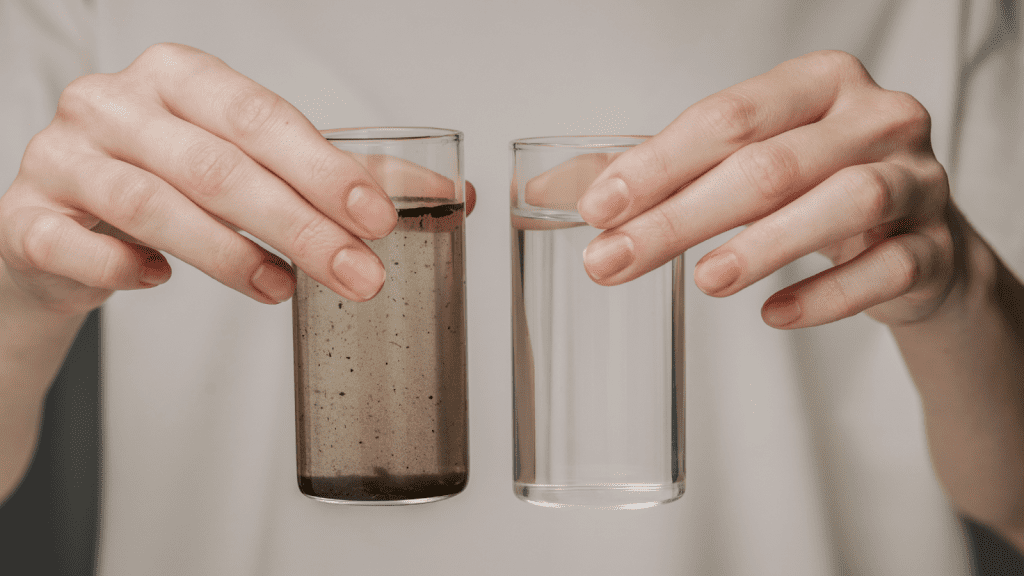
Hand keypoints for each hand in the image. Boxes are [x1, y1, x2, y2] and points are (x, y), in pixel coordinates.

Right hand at [0, 43, 474, 316]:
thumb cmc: (167, 187)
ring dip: (232, 257)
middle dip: (300, 227)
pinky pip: (76, 245)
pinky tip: (161, 281)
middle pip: (219, 166)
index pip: (263, 119)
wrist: (60, 231)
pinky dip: (126, 268)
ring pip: (156, 206)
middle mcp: (116, 103)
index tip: (379, 220)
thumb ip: (342, 179)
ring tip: (285, 290)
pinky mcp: (25, 216)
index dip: (325, 170)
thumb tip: (452, 196)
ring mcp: (62, 157)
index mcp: (178, 76)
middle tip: (358, 276)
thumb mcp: (251, 167)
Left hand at [576, 50, 954, 328]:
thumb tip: (542, 193)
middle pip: (771, 164)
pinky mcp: (936, 247)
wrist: (912, 241)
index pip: (728, 118)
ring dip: (763, 245)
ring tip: (704, 281)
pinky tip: (775, 315)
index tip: (598, 209)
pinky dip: (827, 294)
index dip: (658, 164)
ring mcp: (917, 179)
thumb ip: (651, 174)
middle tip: (616, 261)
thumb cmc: (814, 189)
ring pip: (842, 202)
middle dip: (682, 216)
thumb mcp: (738, 166)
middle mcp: (873, 118)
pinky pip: (885, 268)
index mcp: (817, 84)